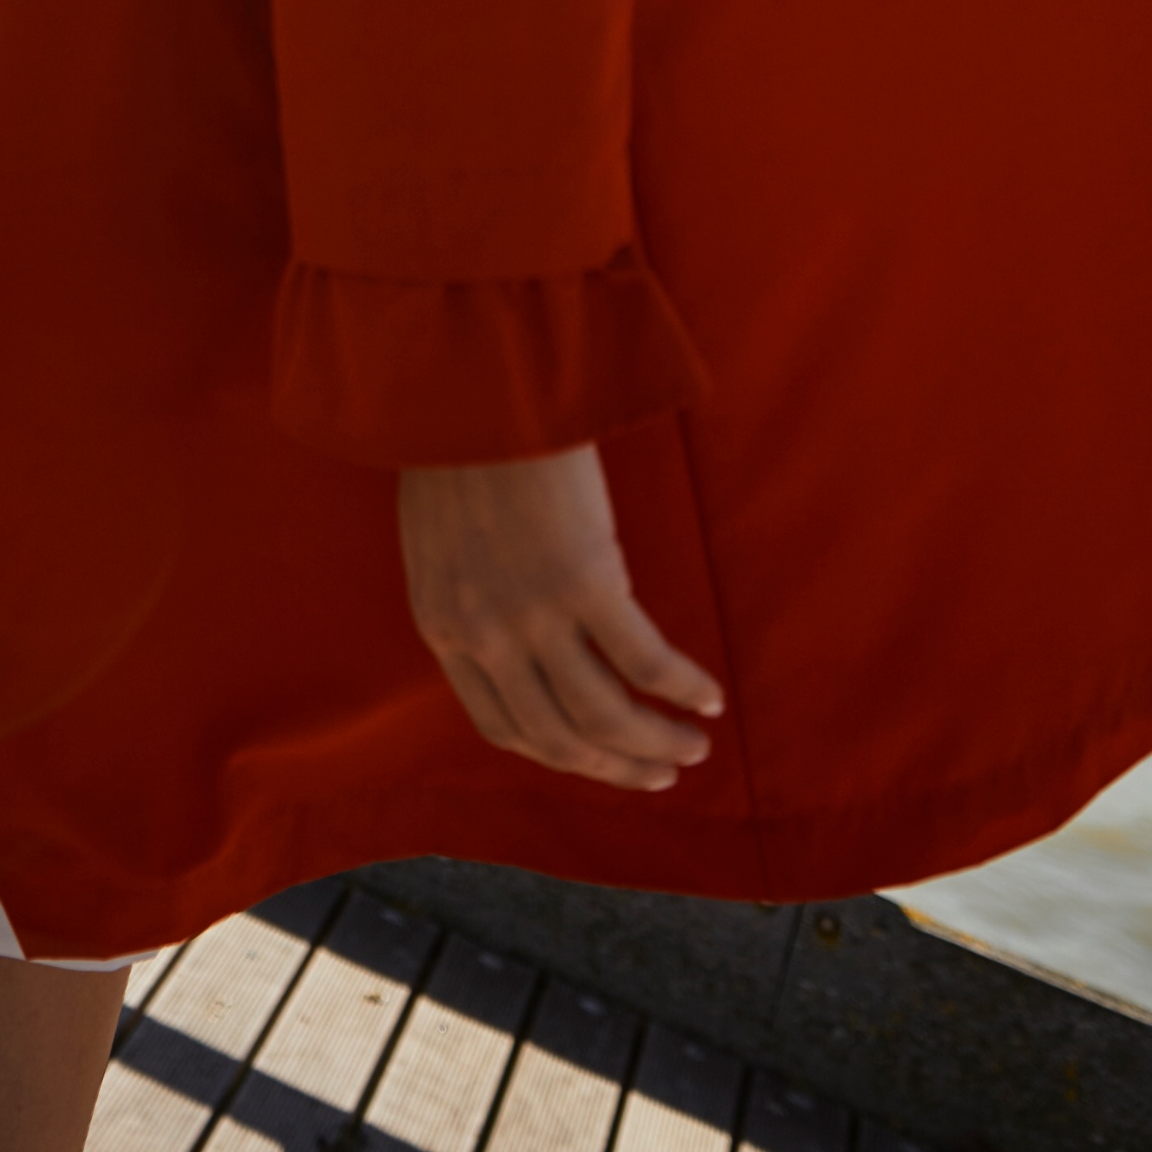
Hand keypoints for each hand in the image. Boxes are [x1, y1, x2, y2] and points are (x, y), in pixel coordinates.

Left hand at [397, 448, 723, 790]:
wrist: (469, 379)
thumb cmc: (459, 439)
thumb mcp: (442, 539)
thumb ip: (473, 591)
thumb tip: (523, 628)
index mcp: (443, 626)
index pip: (504, 726)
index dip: (561, 754)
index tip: (602, 758)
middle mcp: (484, 635)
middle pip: (559, 738)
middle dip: (617, 767)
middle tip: (663, 773)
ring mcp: (532, 613)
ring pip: (605, 716)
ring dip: (656, 743)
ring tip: (694, 746)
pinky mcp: (584, 580)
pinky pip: (645, 660)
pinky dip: (682, 687)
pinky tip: (708, 695)